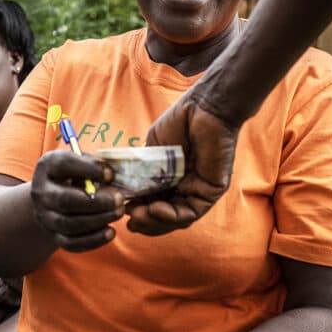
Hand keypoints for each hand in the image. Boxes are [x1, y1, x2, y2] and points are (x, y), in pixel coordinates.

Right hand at [31, 150, 124, 252]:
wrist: (54, 197)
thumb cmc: (75, 175)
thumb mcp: (82, 162)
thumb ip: (96, 165)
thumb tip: (115, 175)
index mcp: (47, 166)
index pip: (62, 165)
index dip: (87, 168)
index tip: (110, 174)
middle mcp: (41, 192)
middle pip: (64, 200)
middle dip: (96, 202)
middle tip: (119, 199)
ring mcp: (44, 216)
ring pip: (68, 224)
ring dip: (98, 220)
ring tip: (118, 213)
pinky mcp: (52, 235)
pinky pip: (71, 244)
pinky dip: (93, 240)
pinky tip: (110, 232)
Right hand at [126, 96, 238, 234]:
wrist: (201, 108)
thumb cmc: (178, 123)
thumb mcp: (151, 152)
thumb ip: (140, 172)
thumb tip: (124, 193)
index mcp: (170, 180)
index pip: (153, 205)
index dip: (138, 212)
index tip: (120, 211)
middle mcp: (184, 188)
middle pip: (164, 218)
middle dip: (145, 222)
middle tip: (127, 218)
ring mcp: (198, 191)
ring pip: (177, 219)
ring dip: (155, 221)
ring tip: (138, 215)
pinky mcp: (210, 192)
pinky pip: (191, 212)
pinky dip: (172, 216)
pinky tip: (155, 208)